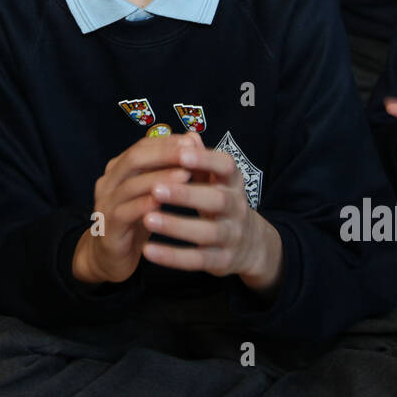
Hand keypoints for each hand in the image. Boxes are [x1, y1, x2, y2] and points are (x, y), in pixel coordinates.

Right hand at [72, 136, 197, 284]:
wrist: (109, 258)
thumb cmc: (137, 220)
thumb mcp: (153, 193)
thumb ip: (168, 168)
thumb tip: (192, 139)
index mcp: (118, 169)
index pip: (142, 146)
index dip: (167, 142)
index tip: (192, 141)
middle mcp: (108, 182)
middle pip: (135, 159)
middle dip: (165, 154)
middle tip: (191, 153)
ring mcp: (105, 204)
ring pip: (131, 185)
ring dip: (159, 178)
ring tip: (186, 175)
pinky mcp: (107, 227)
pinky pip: (125, 213)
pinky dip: (145, 205)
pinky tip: (164, 203)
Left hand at [140, 132, 282, 295]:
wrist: (249, 245)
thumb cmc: (221, 202)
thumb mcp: (216, 180)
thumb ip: (201, 160)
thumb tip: (189, 136)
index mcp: (233, 183)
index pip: (226, 167)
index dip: (206, 160)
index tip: (182, 154)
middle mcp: (237, 208)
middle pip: (217, 200)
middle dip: (187, 194)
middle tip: (156, 188)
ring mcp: (231, 236)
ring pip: (206, 232)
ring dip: (176, 226)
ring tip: (147, 219)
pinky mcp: (221, 260)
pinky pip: (196, 260)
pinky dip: (172, 256)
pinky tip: (148, 250)